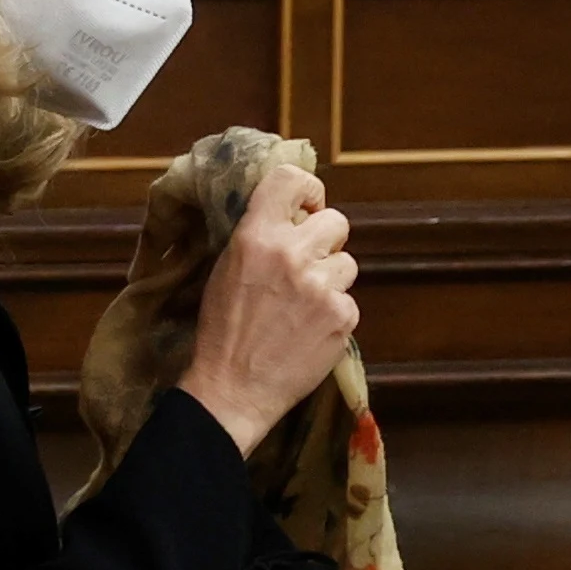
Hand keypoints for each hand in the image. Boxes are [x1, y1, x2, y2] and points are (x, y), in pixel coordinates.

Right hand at [176, 160, 359, 457]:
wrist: (232, 390)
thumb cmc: (222, 332)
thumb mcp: (225, 269)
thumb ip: (257, 238)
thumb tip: (290, 215)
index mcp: (256, 236)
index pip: (291, 179)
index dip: (307, 190)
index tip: (305, 207)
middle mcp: (292, 254)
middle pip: (336, 220)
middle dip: (325, 241)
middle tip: (306, 265)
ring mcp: (321, 286)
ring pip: (347, 263)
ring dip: (330, 280)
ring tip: (303, 306)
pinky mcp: (342, 316)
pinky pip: (349, 301)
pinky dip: (334, 315)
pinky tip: (309, 332)